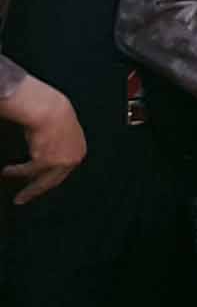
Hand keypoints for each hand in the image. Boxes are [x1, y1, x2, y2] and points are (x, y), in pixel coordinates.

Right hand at [0, 77, 85, 203]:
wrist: (50, 108)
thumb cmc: (53, 112)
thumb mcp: (60, 129)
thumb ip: (56, 143)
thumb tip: (43, 149)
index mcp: (79, 149)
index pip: (64, 170)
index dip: (50, 177)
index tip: (39, 182)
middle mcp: (73, 158)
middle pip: (54, 180)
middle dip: (37, 190)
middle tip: (24, 198)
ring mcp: (62, 162)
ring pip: (41, 182)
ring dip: (26, 187)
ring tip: (13, 187)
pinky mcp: (47, 162)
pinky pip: (28, 171)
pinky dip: (17, 171)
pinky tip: (7, 171)